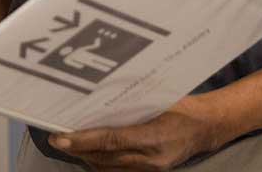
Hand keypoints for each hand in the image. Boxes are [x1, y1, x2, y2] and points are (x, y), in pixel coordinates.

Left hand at [48, 95, 224, 170]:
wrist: (205, 128)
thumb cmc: (182, 106)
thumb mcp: (159, 97)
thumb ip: (131, 102)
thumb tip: (96, 96)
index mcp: (155, 136)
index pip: (112, 140)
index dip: (83, 140)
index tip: (60, 137)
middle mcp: (151, 158)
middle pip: (105, 157)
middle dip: (77, 149)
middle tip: (56, 138)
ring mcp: (150, 169)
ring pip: (107, 167)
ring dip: (86, 156)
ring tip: (68, 143)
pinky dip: (100, 162)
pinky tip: (88, 152)